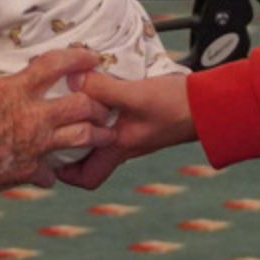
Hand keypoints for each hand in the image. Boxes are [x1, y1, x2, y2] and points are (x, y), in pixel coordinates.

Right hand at [0, 48, 112, 194]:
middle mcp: (31, 116)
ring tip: (106, 134)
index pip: (54, 65)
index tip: (90, 57)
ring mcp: (35, 145)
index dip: (77, 58)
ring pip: (81, 137)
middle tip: (104, 103)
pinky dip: (55, 171)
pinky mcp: (30, 170)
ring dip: (97, 135)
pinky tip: (56, 171)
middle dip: (98, 103)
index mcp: (14, 91)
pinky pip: (53, 171)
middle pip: (81, 104)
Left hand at [56, 72, 194, 189]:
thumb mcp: (135, 95)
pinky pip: (111, 119)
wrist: (210, 103)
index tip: (49, 153)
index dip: (64, 173)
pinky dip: (99, 107)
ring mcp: (132, 131)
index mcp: (119, 148)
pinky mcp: (139, 117)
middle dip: (68, 144)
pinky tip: (93, 86)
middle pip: (88, 158)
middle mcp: (123, 144)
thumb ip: (102, 88)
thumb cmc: (176, 106)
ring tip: (66, 100)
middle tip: (52, 123)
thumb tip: (72, 80)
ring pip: (97, 136)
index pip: (86, 178)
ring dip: (82, 121)